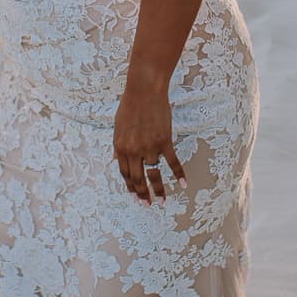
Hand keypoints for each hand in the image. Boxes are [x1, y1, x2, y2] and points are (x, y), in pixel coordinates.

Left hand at [112, 85, 184, 203]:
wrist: (144, 91)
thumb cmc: (129, 105)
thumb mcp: (117, 126)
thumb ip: (117, 145)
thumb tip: (113, 159)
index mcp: (120, 147)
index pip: (124, 173)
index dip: (129, 186)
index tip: (134, 196)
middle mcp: (133, 150)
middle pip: (138, 178)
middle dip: (142, 194)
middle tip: (147, 205)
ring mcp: (149, 147)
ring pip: (154, 174)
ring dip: (158, 190)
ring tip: (162, 202)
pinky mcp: (164, 142)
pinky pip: (172, 162)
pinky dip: (178, 174)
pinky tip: (183, 184)